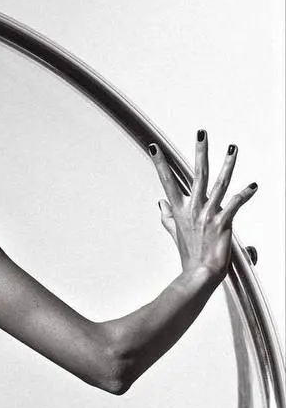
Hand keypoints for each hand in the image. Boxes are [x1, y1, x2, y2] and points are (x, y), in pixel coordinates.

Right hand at [150, 132, 256, 279]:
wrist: (199, 274)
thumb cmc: (190, 255)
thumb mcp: (176, 233)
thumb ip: (168, 216)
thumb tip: (160, 202)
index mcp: (182, 210)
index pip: (168, 182)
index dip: (160, 164)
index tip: (153, 148)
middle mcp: (194, 209)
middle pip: (197, 175)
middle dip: (200, 152)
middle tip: (201, 133)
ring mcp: (208, 215)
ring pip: (219, 184)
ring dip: (228, 165)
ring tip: (232, 148)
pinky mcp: (222, 224)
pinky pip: (235, 204)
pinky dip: (245, 194)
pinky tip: (253, 186)